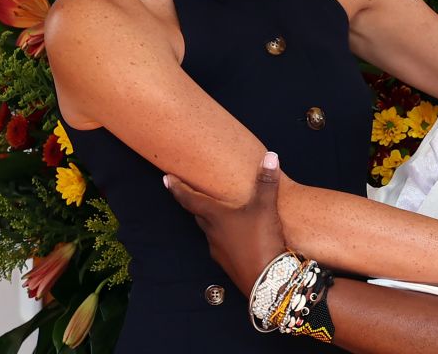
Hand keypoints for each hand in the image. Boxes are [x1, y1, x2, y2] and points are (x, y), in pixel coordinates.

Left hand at [163, 151, 287, 290]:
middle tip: (193, 192)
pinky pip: (222, 244)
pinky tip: (239, 234)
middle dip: (195, 202)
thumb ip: (267, 182)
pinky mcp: (228, 263)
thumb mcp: (266, 208)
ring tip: (220, 211)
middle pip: (198, 214)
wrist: (265, 282)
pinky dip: (225, 235)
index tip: (166, 179)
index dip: (177, 188)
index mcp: (215, 217)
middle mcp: (212, 233)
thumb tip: (271, 156)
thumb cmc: (260, 241)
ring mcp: (219, 250)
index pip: (189, 199)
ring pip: (210, 230)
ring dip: (212, 220)